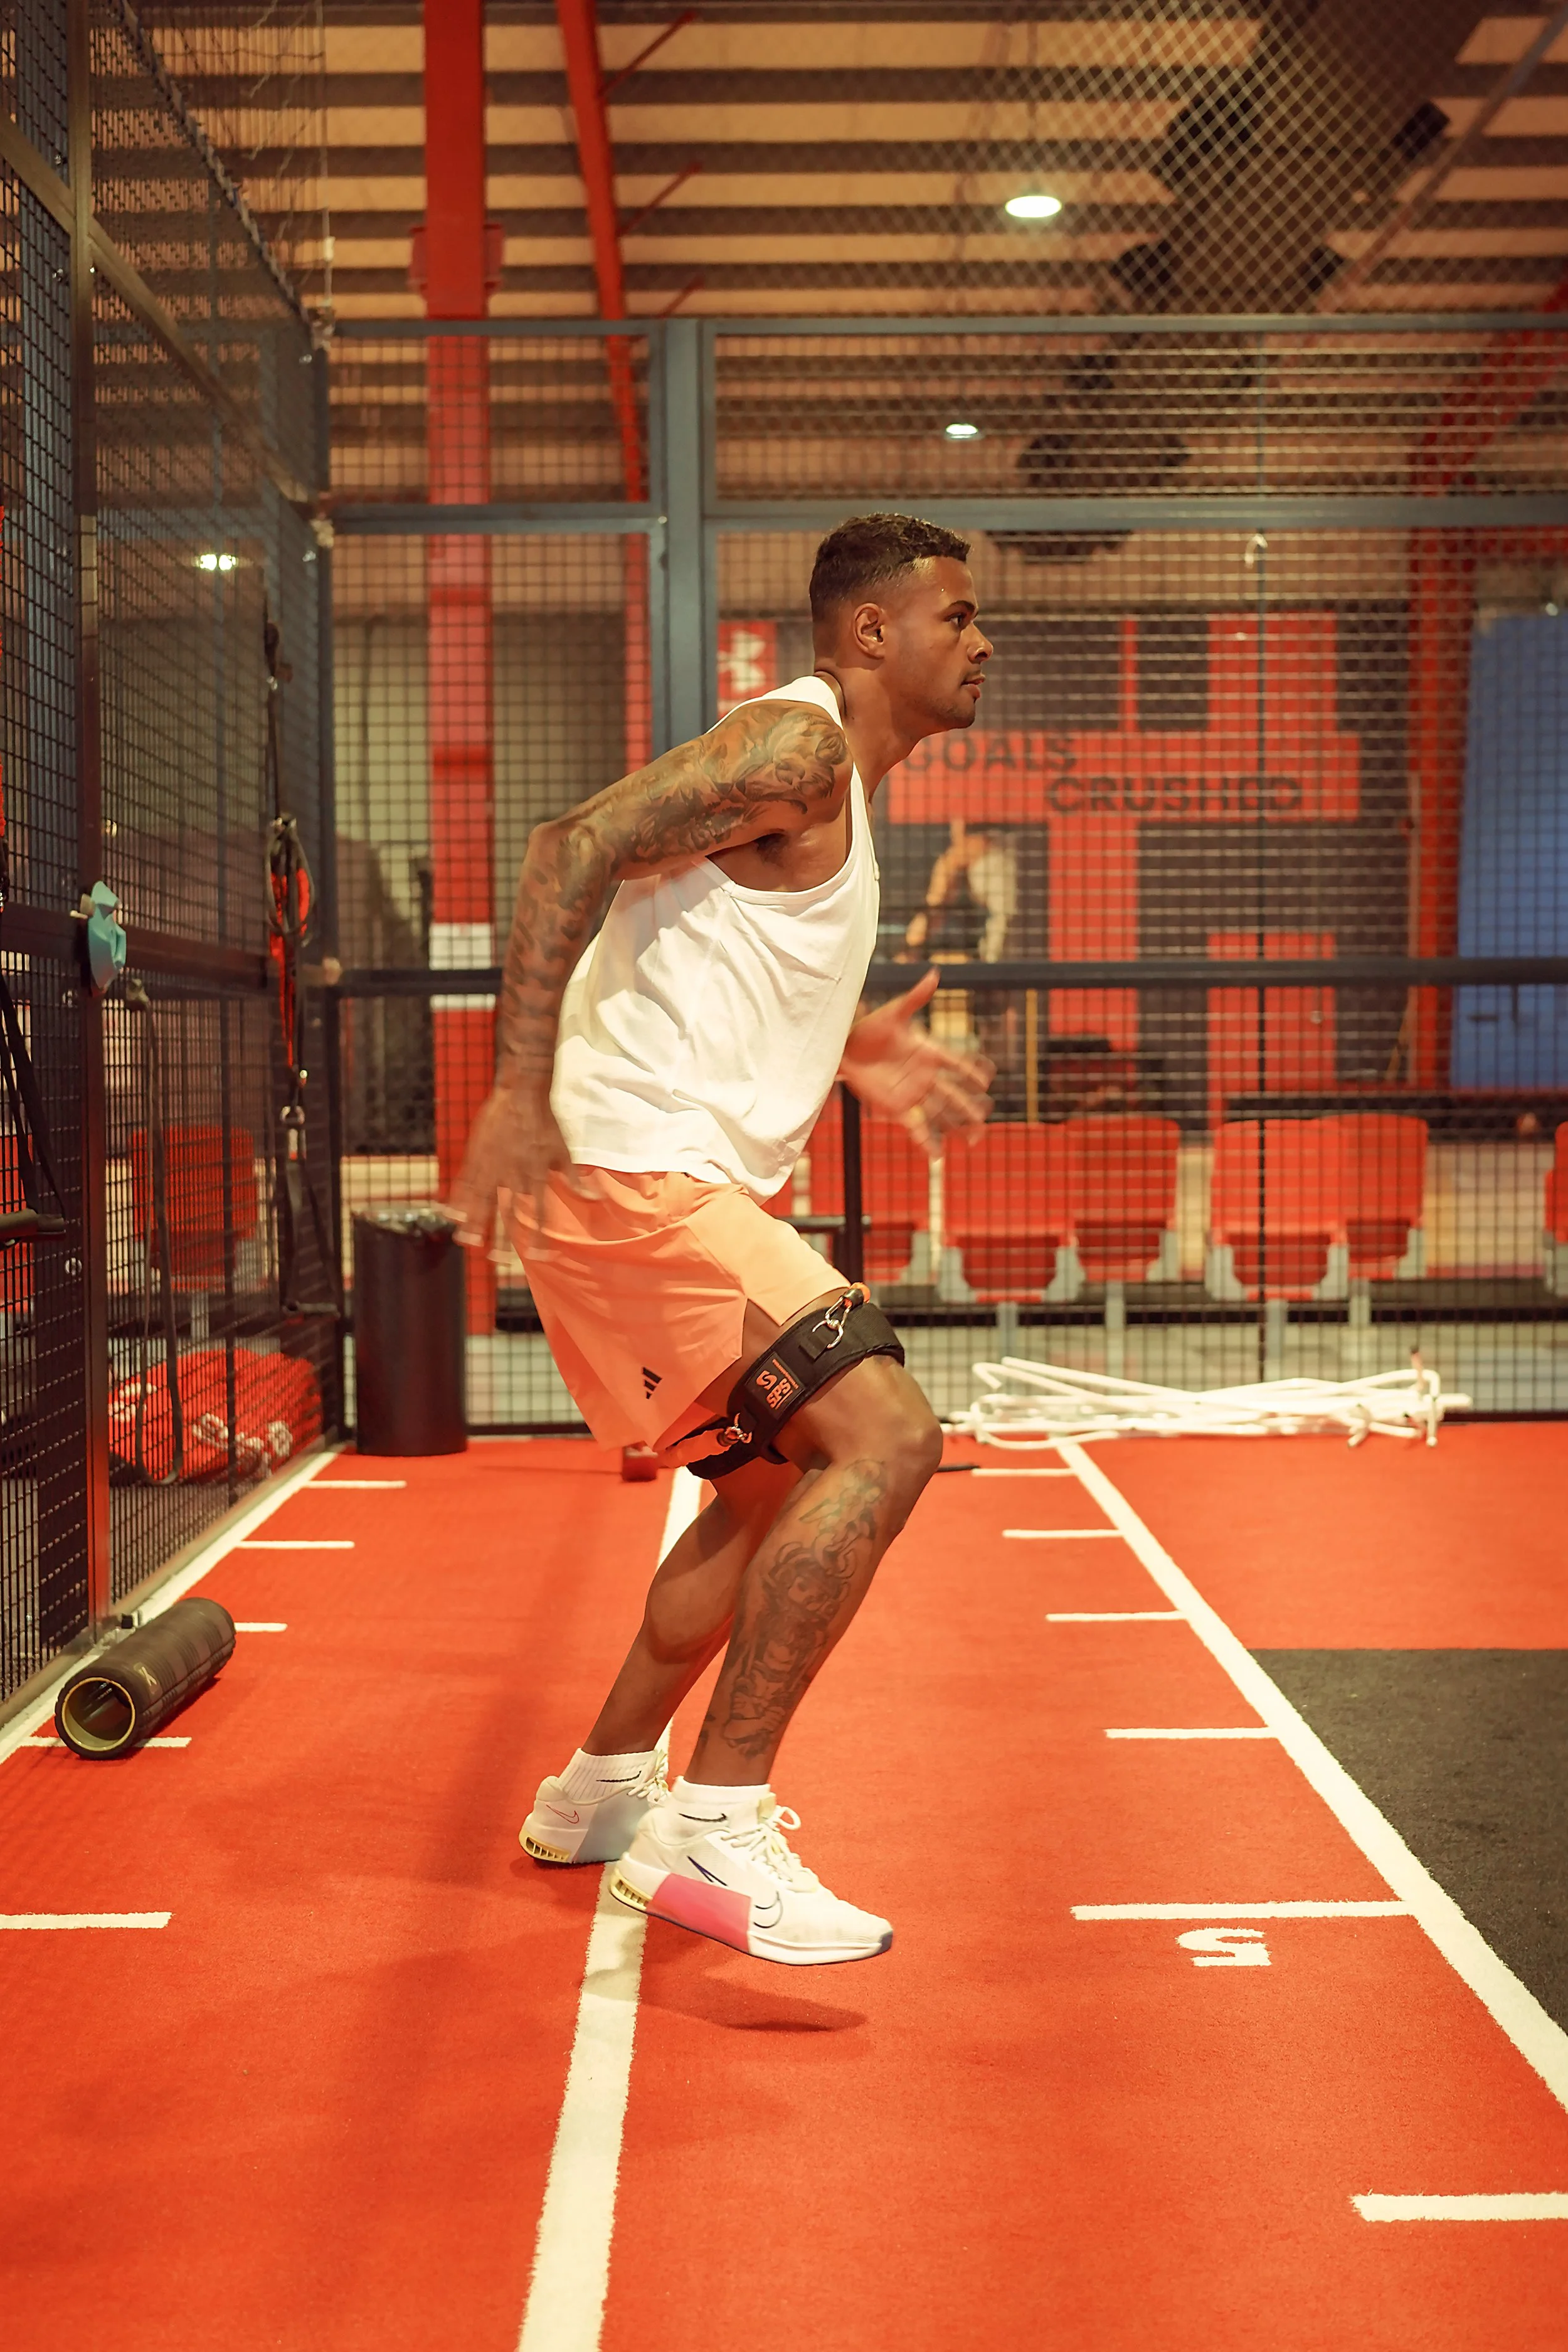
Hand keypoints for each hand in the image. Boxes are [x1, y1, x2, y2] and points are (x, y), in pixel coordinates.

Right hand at [447, 1082, 572, 1254]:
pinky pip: (465, 1181)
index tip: (539, 1256)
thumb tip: (596, 1199)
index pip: (540, 1214)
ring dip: (475, 1223)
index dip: (540, 1237)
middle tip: (497, 1261)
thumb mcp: (564, 1152)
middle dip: (502, 1238)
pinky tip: (449, 1214)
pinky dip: (458, 1199)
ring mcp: (493, 1166)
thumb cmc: (546, 1122)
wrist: (523, 1093)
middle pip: (508, 1213)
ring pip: (482, 1201)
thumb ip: (575, 1180)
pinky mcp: (477, 1155)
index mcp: (536, 1177)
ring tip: (468, 1242)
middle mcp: (514, 1176)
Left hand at [839, 967, 992, 1155]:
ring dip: (957, 1126)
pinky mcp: (897, 1107)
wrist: (844, 1048)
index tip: (988, 1079)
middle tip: (987, 1116)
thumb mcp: (893, 1012)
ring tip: (975, 1138)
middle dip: (971, 1106)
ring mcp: (912, 1092)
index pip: (956, 1063)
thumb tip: (935, 973)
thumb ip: (916, 998)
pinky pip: (916, 1127)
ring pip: (941, 1112)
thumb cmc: (869, 1028)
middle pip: (954, 1094)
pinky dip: (927, 1142)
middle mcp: (924, 1075)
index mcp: (928, 1052)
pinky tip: (938, 1157)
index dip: (971, 1070)